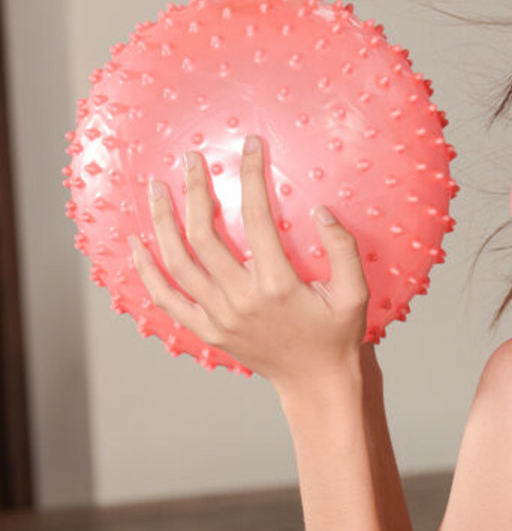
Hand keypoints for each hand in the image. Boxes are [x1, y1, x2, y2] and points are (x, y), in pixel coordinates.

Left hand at [130, 135, 369, 389]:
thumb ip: (343, 249)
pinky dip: (147, 271)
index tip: (250, 145)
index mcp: (277, 285)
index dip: (252, 174)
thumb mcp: (355, 293)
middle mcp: (241, 299)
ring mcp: (219, 317)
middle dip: (193, 189)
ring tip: (155, 189)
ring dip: (161, 221)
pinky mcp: (208, 331)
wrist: (316, 384)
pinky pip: (166, 298)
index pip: (256, 216)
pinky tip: (136, 244)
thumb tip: (321, 209)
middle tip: (189, 159)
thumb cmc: (337, 336)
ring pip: (177, 262)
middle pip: (203, 234)